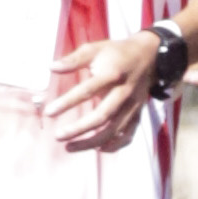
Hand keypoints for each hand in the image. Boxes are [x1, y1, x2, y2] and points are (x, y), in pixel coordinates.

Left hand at [43, 31, 159, 151]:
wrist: (149, 55)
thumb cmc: (116, 52)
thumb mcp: (95, 49)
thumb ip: (73, 59)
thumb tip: (51, 67)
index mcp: (111, 74)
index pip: (87, 90)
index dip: (67, 102)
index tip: (48, 112)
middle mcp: (123, 92)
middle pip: (102, 116)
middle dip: (79, 129)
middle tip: (58, 136)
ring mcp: (132, 105)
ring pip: (114, 130)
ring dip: (92, 142)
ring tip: (69, 147)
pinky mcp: (138, 113)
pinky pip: (129, 134)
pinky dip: (115, 145)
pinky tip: (98, 149)